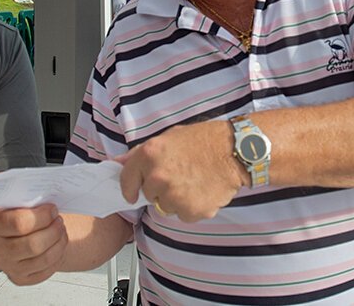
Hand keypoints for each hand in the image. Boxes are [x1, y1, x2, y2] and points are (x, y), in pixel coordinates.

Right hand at [0, 204, 67, 285]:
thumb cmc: (10, 215)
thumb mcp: (12, 201)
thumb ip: (26, 197)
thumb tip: (49, 191)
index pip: (20, 223)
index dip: (42, 216)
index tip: (52, 209)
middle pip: (34, 245)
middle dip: (54, 230)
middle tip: (58, 220)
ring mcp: (8, 267)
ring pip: (43, 259)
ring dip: (59, 243)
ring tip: (60, 231)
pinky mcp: (20, 278)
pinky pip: (46, 271)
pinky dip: (57, 257)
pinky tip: (56, 245)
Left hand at [117, 120, 245, 222]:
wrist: (235, 151)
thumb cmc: (204, 141)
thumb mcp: (168, 138)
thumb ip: (140, 154)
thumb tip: (118, 163)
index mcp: (149, 156)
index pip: (126, 180)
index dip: (129, 188)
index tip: (132, 193)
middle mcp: (158, 177)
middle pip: (149, 195)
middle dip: (161, 189)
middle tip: (180, 175)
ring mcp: (174, 196)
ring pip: (167, 207)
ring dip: (178, 200)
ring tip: (194, 182)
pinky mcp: (191, 211)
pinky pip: (185, 215)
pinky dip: (193, 207)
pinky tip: (204, 190)